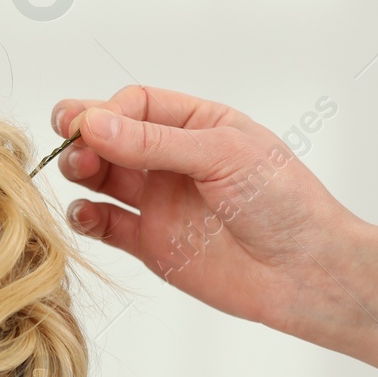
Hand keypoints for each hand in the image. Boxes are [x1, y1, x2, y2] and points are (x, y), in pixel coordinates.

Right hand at [52, 85, 358, 333]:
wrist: (307, 271)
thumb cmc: (283, 202)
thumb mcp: (221, 155)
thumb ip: (154, 142)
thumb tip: (93, 123)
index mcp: (198, 125)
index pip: (135, 105)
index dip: (106, 112)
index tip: (87, 125)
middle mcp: (174, 160)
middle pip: (110, 137)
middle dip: (84, 137)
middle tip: (70, 147)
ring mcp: (161, 202)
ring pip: (103, 177)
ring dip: (81, 171)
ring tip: (78, 173)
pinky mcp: (152, 244)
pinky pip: (107, 224)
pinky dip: (86, 217)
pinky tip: (84, 213)